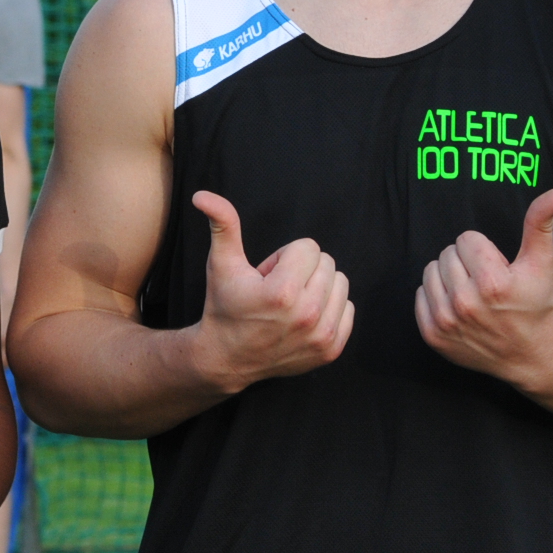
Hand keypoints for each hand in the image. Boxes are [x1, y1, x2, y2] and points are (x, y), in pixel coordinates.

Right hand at [185, 190, 353, 394]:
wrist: (226, 358)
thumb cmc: (224, 305)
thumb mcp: (221, 263)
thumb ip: (222, 224)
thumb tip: (202, 195)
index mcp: (282, 292)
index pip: (309, 247)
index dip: (284, 257)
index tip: (267, 276)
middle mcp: (306, 315)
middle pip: (327, 263)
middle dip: (302, 270)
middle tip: (276, 290)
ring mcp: (320, 336)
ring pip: (340, 283)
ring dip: (318, 287)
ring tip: (290, 304)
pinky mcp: (330, 350)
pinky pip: (349, 308)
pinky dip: (330, 308)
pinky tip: (303, 318)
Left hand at [415, 188, 552, 382]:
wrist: (530, 355)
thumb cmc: (536, 304)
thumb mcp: (543, 263)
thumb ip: (541, 224)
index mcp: (492, 282)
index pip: (466, 239)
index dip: (485, 251)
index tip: (498, 269)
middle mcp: (466, 303)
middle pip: (447, 253)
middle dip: (467, 263)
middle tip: (487, 283)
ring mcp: (447, 322)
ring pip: (430, 271)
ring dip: (449, 277)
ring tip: (472, 292)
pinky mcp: (433, 335)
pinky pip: (420, 294)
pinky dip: (436, 296)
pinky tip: (459, 307)